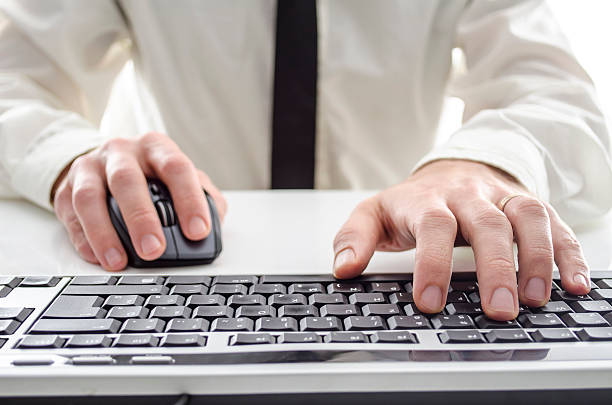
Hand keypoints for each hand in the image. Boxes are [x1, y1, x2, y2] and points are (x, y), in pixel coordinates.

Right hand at [52, 132, 226, 270]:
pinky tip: (99, 257)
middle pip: (128, 181)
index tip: (198, 231)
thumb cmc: (151, 176)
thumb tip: (213, 227)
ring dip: (105, 233)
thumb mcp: (179, 178)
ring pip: (91, 197)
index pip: (176, 168)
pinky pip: (71, 214)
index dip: (189, 199)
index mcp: (156, 147)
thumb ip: (203, 197)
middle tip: (154, 249)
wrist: (104, 164)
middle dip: (141, 218)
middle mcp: (121, 153)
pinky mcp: (66, 188)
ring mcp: (90, 168)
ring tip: (119, 261)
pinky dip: (84, 240)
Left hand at [332, 160, 589, 320]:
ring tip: (536, 299)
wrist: (451, 169)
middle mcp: (468, 196)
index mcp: (427, 200)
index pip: (432, 226)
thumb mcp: (375, 213)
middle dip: (494, 267)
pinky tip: (575, 284)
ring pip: (527, 217)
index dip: (432, 263)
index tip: (430, 302)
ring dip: (537, 258)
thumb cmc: (413, 201)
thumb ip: (354, 236)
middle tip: (498, 310)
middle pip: (486, 224)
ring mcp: (502, 198)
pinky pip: (555, 223)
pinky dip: (569, 253)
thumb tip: (343, 268)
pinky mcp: (528, 204)